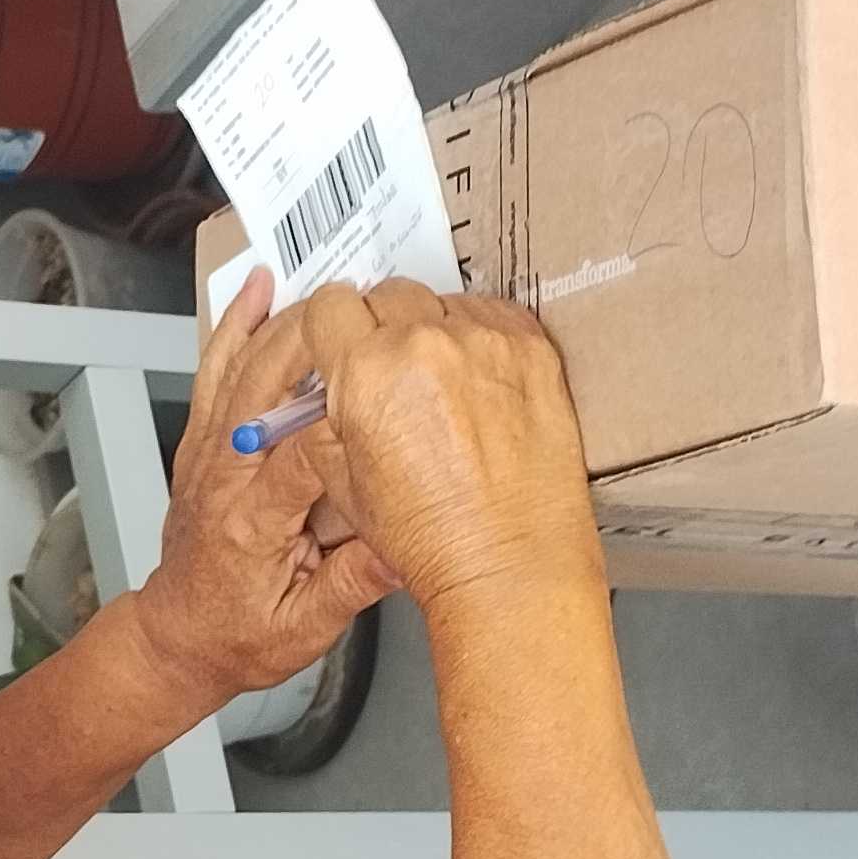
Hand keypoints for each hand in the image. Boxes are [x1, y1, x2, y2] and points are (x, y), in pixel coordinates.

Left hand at [119, 270, 399, 707]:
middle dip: (318, 344)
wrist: (179, 636)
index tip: (393, 398)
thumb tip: (409, 546)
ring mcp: (207, 454)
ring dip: (284, 323)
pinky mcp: (202, 441)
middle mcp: (224, 477)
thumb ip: (355, 584)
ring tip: (330, 288)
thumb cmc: (241, 635)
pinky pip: (215, 371)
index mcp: (254, 523)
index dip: (349, 423)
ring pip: (241, 369)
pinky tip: (259, 290)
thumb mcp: (306, 629)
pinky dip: (235, 326)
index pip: (305, 455)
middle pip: (266, 388)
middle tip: (371, 315)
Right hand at [290, 278, 603, 611]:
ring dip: (432, 330)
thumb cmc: (432, 537)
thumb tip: (325, 385)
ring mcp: (485, 340)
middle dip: (379, 328)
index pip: (329, 305)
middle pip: (386, 293)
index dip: (329, 331)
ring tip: (440, 385)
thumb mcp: (343, 482)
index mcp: (367, 371)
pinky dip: (480, 338)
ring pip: (441, 302)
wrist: (510, 565)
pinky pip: (492, 314)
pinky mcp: (532, 348)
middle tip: (389, 371)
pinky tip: (478, 383)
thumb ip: (325, 416)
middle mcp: (426, 342)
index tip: (338, 348)